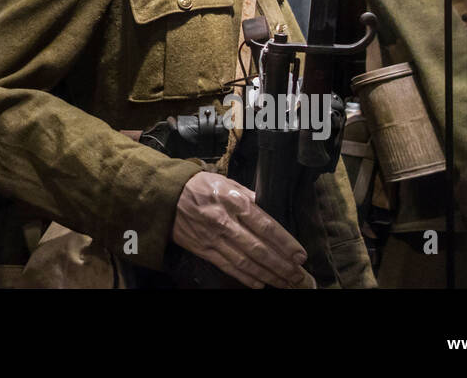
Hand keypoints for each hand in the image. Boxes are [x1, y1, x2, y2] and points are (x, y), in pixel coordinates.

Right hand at [171, 172, 313, 288]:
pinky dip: (246, 277)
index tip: (300, 255)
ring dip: (268, 275)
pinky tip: (260, 283)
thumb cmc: (200, 186)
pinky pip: (228, 266)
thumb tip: (268, 208)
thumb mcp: (226, 182)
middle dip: (281, 265)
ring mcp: (213, 238)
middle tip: (298, 276)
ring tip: (285, 283)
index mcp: (233, 201)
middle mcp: (224, 221)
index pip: (265, 225)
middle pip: (259, 248)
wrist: (166, 196)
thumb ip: (248, 196)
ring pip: (246, 262)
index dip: (285, 243)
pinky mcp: (203, 250)